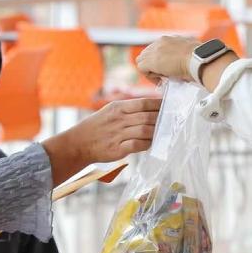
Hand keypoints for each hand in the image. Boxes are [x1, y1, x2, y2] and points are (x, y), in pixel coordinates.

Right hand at [43, 97, 159, 183]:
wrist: (78, 143)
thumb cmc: (97, 127)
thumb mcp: (110, 111)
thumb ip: (129, 109)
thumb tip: (150, 109)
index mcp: (118, 107)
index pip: (145, 103)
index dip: (160, 105)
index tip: (170, 107)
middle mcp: (120, 119)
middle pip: (148, 117)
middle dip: (162, 120)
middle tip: (173, 122)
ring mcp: (119, 134)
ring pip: (146, 130)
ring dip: (157, 133)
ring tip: (164, 133)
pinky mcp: (118, 148)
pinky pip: (138, 145)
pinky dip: (147, 144)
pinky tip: (151, 144)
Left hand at [136, 35, 199, 83]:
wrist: (198, 59)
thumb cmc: (200, 59)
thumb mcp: (193, 53)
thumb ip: (187, 55)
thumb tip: (189, 62)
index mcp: (172, 39)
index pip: (158, 49)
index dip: (161, 61)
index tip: (168, 70)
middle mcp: (161, 41)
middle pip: (147, 53)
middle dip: (153, 65)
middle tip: (164, 75)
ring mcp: (154, 50)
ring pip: (142, 60)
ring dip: (151, 70)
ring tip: (162, 78)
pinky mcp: (150, 60)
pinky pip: (142, 69)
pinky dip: (150, 76)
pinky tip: (161, 80)